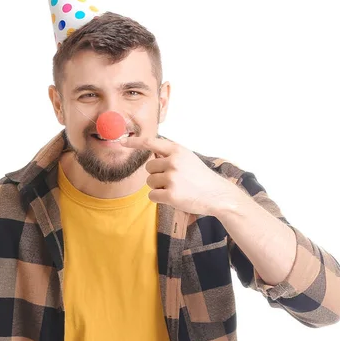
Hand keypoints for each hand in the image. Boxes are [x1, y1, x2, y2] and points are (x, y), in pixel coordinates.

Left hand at [120, 134, 236, 214]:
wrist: (217, 194)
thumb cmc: (200, 177)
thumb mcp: (188, 158)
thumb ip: (170, 155)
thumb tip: (150, 155)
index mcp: (177, 150)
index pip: (150, 143)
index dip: (135, 142)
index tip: (122, 142)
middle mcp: (173, 162)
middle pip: (148, 168)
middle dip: (156, 174)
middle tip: (173, 180)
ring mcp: (172, 178)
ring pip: (150, 182)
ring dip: (158, 187)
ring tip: (176, 188)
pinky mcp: (171, 194)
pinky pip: (152, 195)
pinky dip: (159, 198)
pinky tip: (174, 197)